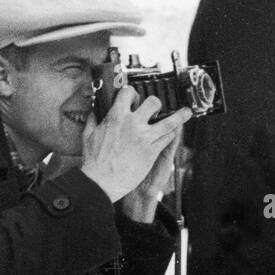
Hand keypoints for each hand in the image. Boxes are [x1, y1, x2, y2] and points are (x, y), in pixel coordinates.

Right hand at [81, 87, 193, 202]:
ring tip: (186, 112)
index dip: (132, 93)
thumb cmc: (93, 162)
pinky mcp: (152, 152)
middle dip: (155, 103)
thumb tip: (95, 111)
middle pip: (153, 102)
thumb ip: (93, 120)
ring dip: (179, 116)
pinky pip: (167, 139)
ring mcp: (145, 138)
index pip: (128, 93)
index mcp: (116, 117)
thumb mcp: (88, 135)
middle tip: (156, 107)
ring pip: (169, 121)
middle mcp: (133, 124)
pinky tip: (173, 133)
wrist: (101, 182)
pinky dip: (171, 134)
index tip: (134, 97)